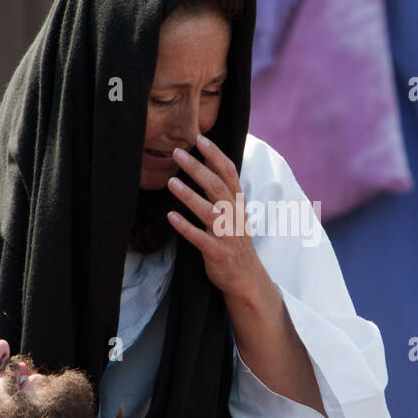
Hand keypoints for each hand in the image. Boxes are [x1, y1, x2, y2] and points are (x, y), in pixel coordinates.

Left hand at [166, 134, 271, 304]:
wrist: (246, 278)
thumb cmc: (235, 243)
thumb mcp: (235, 214)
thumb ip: (223, 193)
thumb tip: (206, 166)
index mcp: (238, 204)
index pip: (229, 173)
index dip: (215, 155)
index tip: (200, 139)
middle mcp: (234, 216)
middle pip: (216, 187)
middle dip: (197, 168)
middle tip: (177, 152)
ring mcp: (227, 235)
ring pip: (209, 211)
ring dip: (189, 195)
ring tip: (170, 182)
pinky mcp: (217, 253)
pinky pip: (200, 238)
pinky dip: (185, 227)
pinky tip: (171, 217)